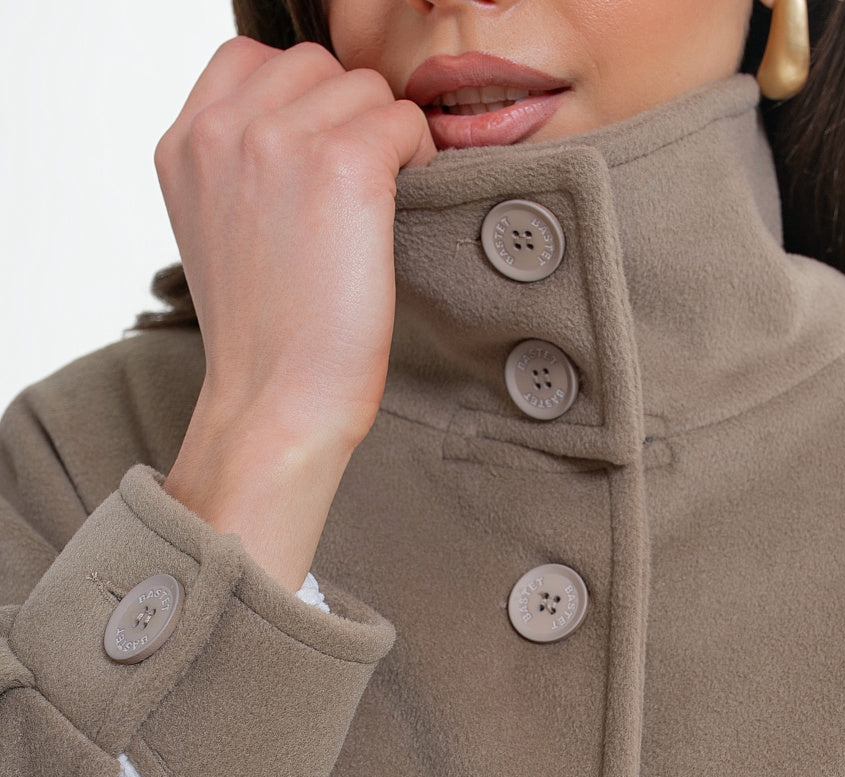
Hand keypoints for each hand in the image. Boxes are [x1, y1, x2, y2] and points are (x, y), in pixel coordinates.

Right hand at [154, 38, 436, 590]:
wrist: (277, 403)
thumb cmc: (263, 337)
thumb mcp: (218, 230)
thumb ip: (238, 162)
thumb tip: (303, 120)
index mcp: (183, 144)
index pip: (249, 60)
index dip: (298, 101)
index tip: (317, 158)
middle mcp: (223, 129)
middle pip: (313, 65)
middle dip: (343, 116)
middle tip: (354, 190)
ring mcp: (281, 141)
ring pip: (362, 87)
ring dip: (382, 137)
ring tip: (375, 207)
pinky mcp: (344, 164)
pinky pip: (402, 119)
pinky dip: (416, 154)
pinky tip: (402, 203)